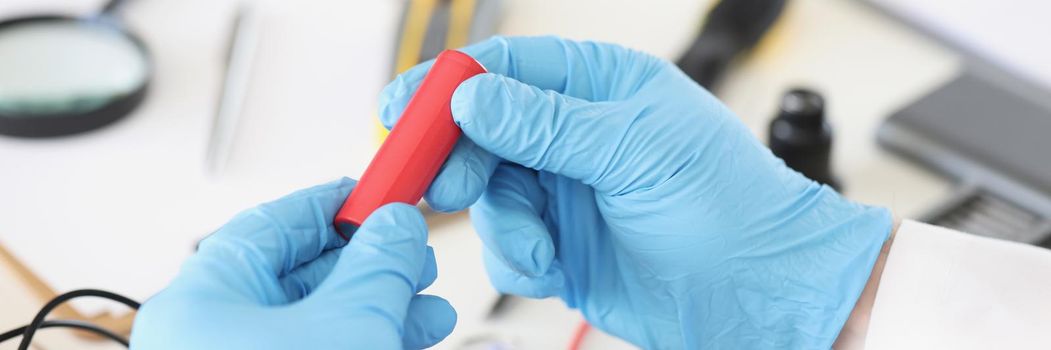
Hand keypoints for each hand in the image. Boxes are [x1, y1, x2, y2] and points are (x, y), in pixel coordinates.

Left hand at [130, 178, 454, 348]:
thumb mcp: (345, 327)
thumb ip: (376, 268)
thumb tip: (397, 225)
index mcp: (204, 299)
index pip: (275, 224)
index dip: (336, 202)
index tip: (382, 189)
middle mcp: (215, 331)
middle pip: (302, 272)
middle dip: (372, 259)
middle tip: (414, 248)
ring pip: (320, 317)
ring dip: (383, 303)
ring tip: (430, 296)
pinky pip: (324, 345)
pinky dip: (371, 335)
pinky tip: (416, 330)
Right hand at [380, 37, 892, 347]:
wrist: (759, 290)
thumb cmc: (726, 203)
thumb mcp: (633, 151)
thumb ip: (545, 124)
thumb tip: (469, 98)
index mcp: (598, 84)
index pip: (505, 68)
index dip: (447, 85)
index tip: (402, 109)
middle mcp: (575, 132)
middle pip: (481, 131)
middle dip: (462, 162)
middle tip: (451, 188)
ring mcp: (564, 189)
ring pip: (487, 194)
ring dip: (502, 225)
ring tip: (539, 248)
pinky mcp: (559, 243)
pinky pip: (506, 243)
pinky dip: (517, 260)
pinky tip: (550, 270)